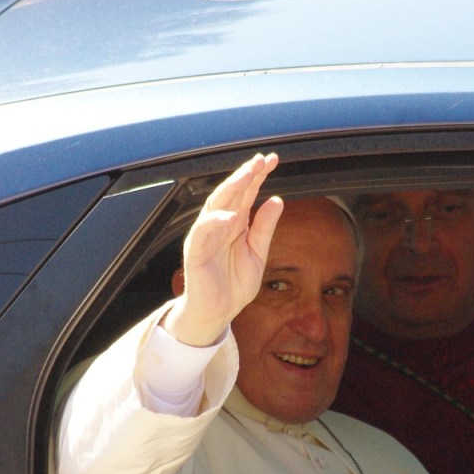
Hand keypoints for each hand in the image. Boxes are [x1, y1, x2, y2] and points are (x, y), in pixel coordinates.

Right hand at [164, 153, 282, 345]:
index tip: (272, 160)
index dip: (257, 175)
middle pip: (231, 193)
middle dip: (245, 175)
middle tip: (260, 161)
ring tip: (247, 175)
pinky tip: (231, 214)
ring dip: (231, 188)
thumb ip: (265, 228)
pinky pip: (203, 232)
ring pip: (215, 205)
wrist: (216, 314)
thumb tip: (277, 200)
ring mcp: (206, 236)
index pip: (246, 193)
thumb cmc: (233, 285)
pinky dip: (215, 221)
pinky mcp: (196, 252)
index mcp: (234, 223)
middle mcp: (219, 225)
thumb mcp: (257, 254)